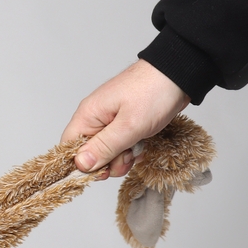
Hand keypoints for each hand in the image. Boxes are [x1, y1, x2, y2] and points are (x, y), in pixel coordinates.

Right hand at [60, 59, 189, 177]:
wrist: (178, 74)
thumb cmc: (153, 92)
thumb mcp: (129, 126)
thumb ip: (104, 147)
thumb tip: (80, 164)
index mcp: (88, 115)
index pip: (69, 147)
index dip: (81, 164)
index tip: (101, 172)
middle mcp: (95, 118)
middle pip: (90, 153)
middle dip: (108, 162)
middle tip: (126, 157)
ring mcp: (110, 121)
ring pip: (107, 151)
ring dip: (122, 157)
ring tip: (138, 147)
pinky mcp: (124, 123)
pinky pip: (120, 145)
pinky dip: (131, 149)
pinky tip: (142, 144)